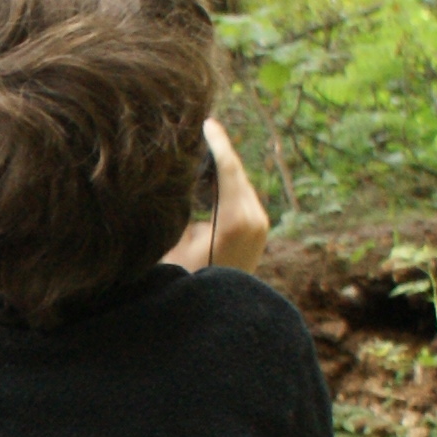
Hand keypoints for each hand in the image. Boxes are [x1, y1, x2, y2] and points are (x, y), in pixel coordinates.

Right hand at [164, 118, 269, 273]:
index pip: (228, 167)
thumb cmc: (187, 279)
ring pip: (240, 184)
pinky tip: (208, 180)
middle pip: (236, 173)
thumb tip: (175, 177)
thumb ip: (180, 206)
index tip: (206, 122)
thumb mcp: (175, 239)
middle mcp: (255, 218)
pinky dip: (227, 184)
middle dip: (218, 152)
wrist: (216, 315)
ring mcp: (261, 225)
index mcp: (236, 217)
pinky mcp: (259, 232)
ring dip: (222, 169)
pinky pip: (243, 198)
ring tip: (201, 151)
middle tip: (200, 131)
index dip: (216, 142)